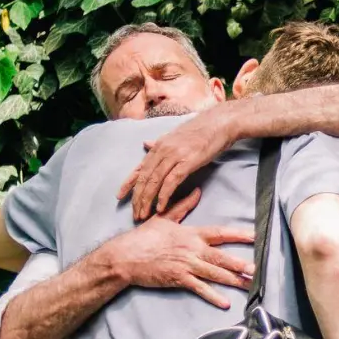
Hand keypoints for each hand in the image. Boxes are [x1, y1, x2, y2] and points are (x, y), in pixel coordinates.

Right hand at [98, 189, 254, 308]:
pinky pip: (199, 288)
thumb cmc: (143, 237)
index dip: (238, 234)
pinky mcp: (178, 279)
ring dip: (233, 279)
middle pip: (221, 256)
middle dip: (240, 263)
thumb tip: (197, 191)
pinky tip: (225, 302)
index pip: (220, 233)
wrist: (126, 256)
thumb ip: (182, 206)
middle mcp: (192, 249)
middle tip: (257, 268)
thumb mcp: (164, 217)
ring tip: (249, 284)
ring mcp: (186, 265)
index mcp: (191, 234)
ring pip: (214, 273)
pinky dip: (212, 296)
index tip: (255, 236)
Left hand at [117, 105, 242, 220]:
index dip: (128, 183)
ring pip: (155, 181)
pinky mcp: (187, 162)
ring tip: (144, 214)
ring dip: (148, 200)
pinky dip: (164, 196)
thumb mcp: (174, 136)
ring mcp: (174, 156)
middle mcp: (162, 150)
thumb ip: (159, 144)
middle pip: (145, 178)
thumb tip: (146, 144)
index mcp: (158, 146)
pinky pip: (170, 182)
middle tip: (135, 213)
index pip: (139, 168)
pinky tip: (161, 207)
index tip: (119, 197)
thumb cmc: (200, 132)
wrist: (218, 124)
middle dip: (138, 198)